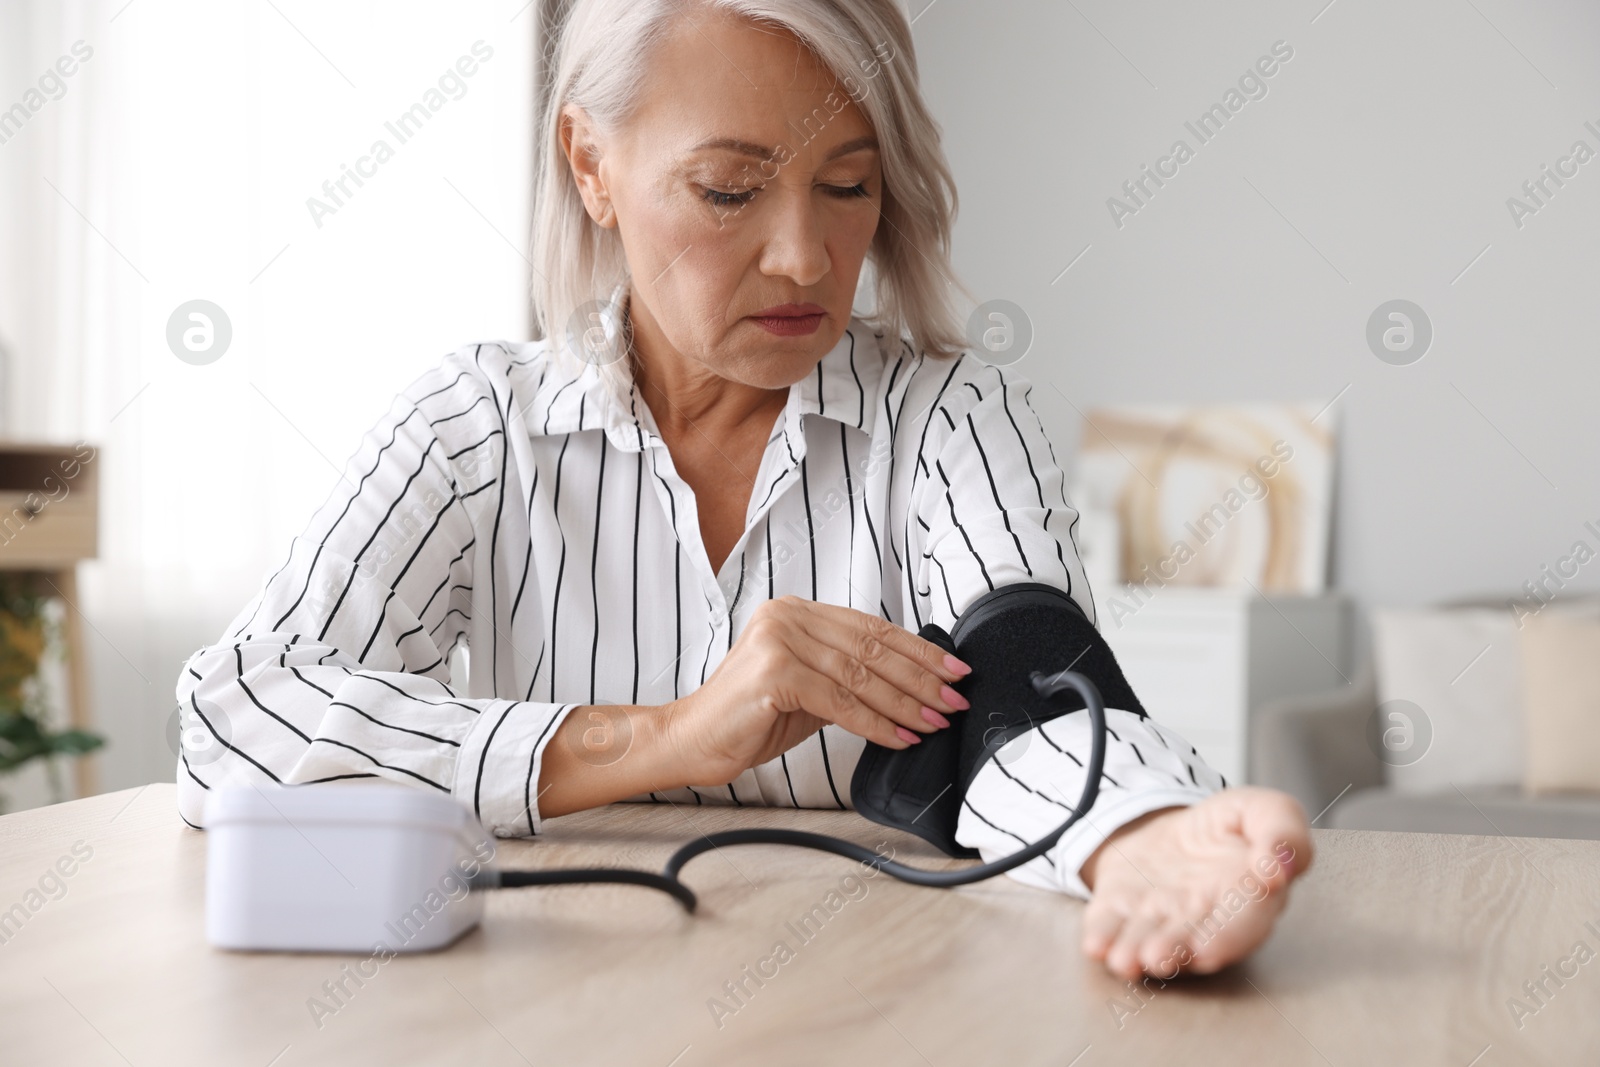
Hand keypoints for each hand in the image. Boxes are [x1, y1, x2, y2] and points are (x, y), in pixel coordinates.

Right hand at [662, 596, 970, 785]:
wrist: (692, 740)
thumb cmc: (748, 718)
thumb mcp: (808, 689)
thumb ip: (847, 677)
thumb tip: (911, 685)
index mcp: (796, 612)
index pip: (871, 628)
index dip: (918, 650)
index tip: (954, 671)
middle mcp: (787, 617)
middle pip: (871, 649)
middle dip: (920, 678)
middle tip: (954, 700)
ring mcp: (778, 641)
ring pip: (860, 675)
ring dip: (906, 703)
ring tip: (934, 722)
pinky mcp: (774, 673)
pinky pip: (840, 702)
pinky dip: (876, 722)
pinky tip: (900, 736)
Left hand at [1078, 787, 1311, 979]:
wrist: (1174, 824)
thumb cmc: (1230, 827)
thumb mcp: (1266, 811)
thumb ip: (1283, 833)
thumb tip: (1279, 865)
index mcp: (1248, 901)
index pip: (1243, 923)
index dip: (1228, 936)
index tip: (1211, 948)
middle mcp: (1202, 920)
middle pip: (1191, 941)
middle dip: (1175, 951)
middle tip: (1159, 956)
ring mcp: (1158, 918)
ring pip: (1148, 940)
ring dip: (1136, 952)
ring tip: (1125, 959)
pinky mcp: (1120, 909)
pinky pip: (1110, 926)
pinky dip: (1102, 936)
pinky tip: (1096, 945)